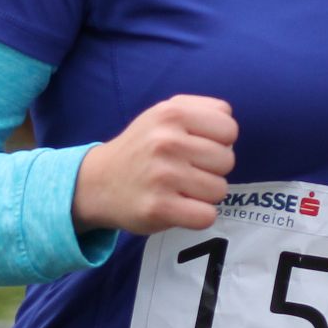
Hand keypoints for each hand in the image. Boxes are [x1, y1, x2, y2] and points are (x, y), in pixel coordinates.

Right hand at [73, 95, 236, 235]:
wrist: (98, 182)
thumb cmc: (142, 147)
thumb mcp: (164, 113)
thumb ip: (202, 110)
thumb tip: (230, 131)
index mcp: (172, 113)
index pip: (229, 128)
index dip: (219, 140)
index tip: (198, 147)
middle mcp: (167, 141)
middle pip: (227, 160)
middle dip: (211, 168)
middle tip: (186, 170)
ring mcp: (162, 175)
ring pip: (220, 189)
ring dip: (205, 194)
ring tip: (180, 188)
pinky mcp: (159, 207)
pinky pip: (206, 216)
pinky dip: (198, 216)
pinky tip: (179, 207)